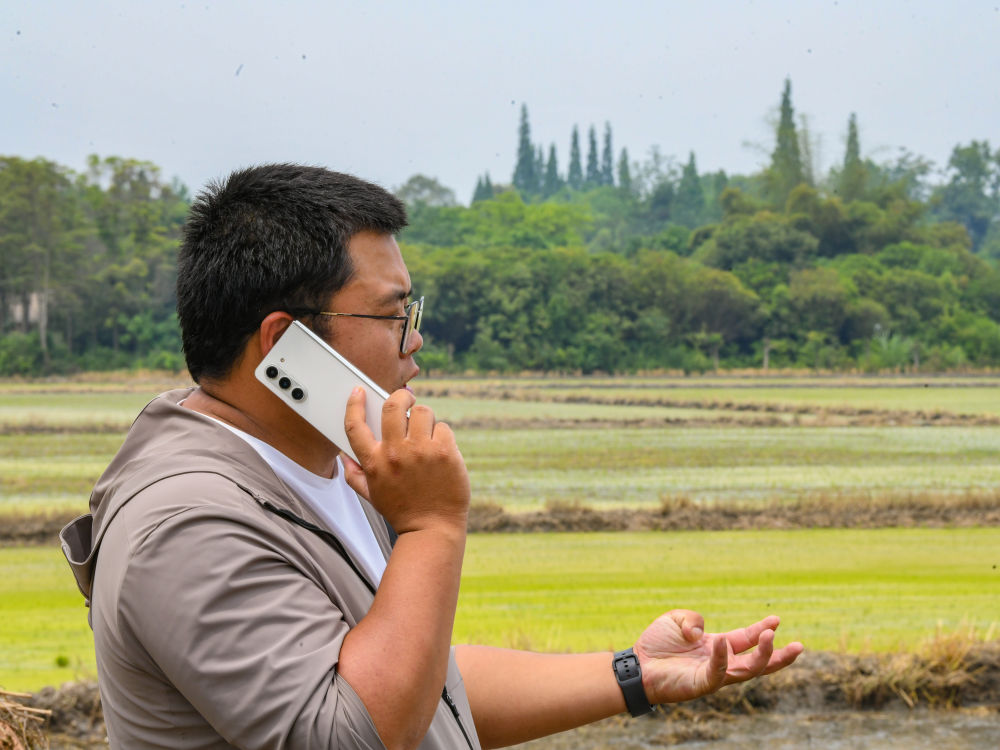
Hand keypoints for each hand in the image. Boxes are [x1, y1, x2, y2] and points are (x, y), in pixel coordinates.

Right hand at [341, 387, 469, 534]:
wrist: (432, 530)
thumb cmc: (403, 511)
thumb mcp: (372, 495)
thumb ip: (355, 475)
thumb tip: (343, 458)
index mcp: (374, 462)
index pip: (355, 425)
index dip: (354, 404)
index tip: (358, 391)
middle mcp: (395, 454)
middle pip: (392, 405)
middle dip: (401, 396)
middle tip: (407, 399)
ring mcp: (421, 452)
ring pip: (423, 412)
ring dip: (424, 418)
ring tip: (426, 432)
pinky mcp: (445, 452)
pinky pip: (443, 427)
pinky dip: (442, 434)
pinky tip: (440, 449)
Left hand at [633, 610, 802, 704]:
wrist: (636, 665)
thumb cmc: (655, 644)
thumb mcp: (677, 619)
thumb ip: (694, 618)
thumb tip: (705, 632)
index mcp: (717, 646)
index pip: (746, 639)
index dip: (762, 630)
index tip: (778, 619)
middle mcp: (720, 662)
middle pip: (757, 663)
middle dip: (778, 656)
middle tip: (799, 646)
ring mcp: (713, 675)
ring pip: (746, 671)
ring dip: (761, 656)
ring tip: (773, 638)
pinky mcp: (701, 685)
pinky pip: (717, 673)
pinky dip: (722, 658)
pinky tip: (723, 642)